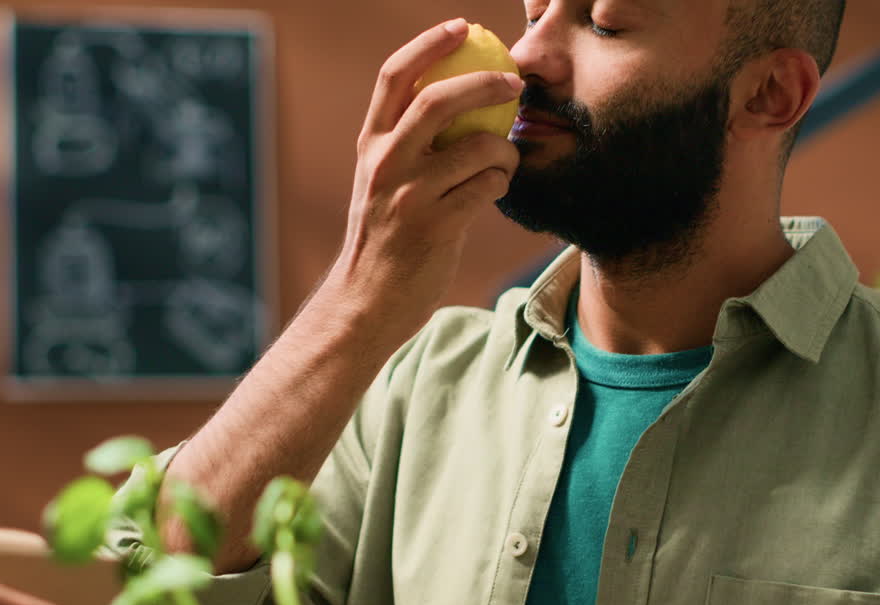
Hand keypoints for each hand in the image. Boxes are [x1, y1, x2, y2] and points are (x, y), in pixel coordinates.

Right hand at [332, 17, 523, 334]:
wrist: (366, 302)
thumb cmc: (384, 238)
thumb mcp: (380, 183)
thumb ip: (408, 145)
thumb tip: (460, 102)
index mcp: (370, 145)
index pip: (395, 76)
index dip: (429, 43)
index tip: (461, 26)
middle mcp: (384, 164)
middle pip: (438, 100)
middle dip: (485, 83)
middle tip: (514, 82)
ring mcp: (408, 196)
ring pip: (477, 147)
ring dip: (504, 149)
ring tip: (505, 160)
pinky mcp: (435, 227)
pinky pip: (488, 188)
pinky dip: (501, 183)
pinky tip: (496, 190)